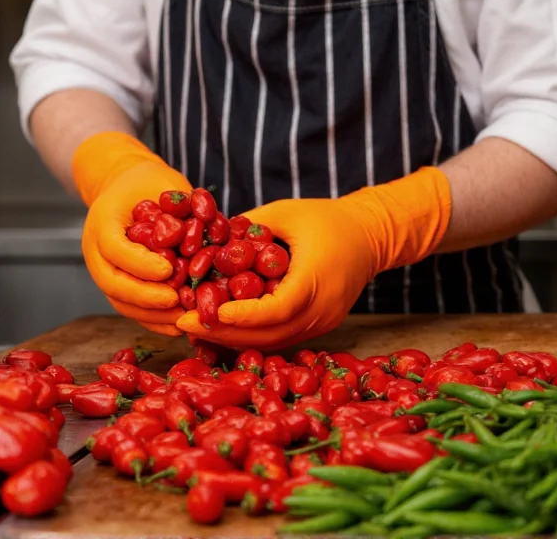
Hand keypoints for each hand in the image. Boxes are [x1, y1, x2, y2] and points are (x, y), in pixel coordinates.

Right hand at [73, 132, 191, 335]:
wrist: (127, 190)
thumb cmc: (149, 185)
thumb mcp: (165, 183)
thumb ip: (183, 204)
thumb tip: (213, 225)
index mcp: (102, 221)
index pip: (114, 248)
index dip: (140, 263)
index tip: (168, 271)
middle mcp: (95, 251)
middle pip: (112, 284)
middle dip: (145, 297)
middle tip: (176, 302)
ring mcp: (103, 271)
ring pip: (120, 302)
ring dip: (151, 315)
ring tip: (181, 319)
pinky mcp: (117, 287)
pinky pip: (131, 309)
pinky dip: (153, 321)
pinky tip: (177, 326)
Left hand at [175, 167, 452, 347]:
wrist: (371, 236)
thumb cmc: (327, 218)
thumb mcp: (286, 213)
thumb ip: (248, 227)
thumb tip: (204, 237)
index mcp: (318, 278)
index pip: (278, 308)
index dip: (241, 315)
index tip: (207, 312)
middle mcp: (324, 309)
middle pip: (271, 334)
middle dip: (224, 333)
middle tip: (184, 324)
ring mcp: (324, 323)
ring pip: (273, 342)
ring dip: (233, 339)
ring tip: (194, 329)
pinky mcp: (319, 327)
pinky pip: (280, 338)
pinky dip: (250, 336)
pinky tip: (219, 329)